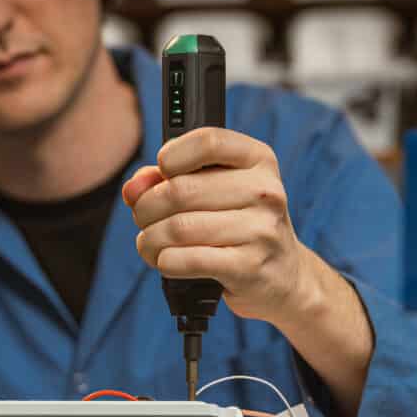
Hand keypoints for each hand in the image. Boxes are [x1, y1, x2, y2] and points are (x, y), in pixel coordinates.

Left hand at [123, 127, 316, 325]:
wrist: (283, 274)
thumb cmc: (239, 225)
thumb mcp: (214, 191)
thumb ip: (169, 180)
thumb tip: (133, 188)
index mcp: (258, 160)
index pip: (207, 142)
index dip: (171, 156)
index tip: (162, 173)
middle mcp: (265, 191)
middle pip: (180, 190)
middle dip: (146, 208)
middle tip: (143, 219)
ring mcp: (260, 230)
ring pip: (178, 228)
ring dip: (150, 239)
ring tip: (150, 244)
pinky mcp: (249, 267)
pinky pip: (186, 260)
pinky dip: (164, 262)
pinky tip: (166, 261)